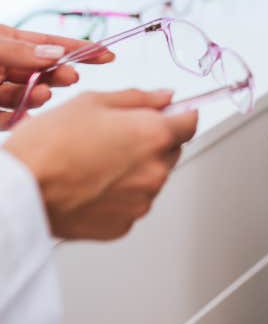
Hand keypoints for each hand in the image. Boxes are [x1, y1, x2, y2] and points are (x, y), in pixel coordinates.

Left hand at [0, 24, 114, 127]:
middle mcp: (2, 66)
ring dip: (37, 96)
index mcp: (5, 43)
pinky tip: (26, 118)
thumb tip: (57, 53)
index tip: (105, 53)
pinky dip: (16, 120)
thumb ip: (20, 51)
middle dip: (59, 75)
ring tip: (43, 95)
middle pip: (39, 71)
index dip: (77, 48)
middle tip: (72, 77)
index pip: (48, 44)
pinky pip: (4, 119)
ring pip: (23, 95)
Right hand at [4, 88, 197, 239]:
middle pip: (172, 150)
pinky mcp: (123, 225)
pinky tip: (93, 184)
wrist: (20, 191)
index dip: (180, 115)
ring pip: (152, 177)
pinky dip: (121, 193)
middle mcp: (155, 171)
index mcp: (154, 136)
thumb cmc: (49, 145)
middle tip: (117, 136)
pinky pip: (133, 202)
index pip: (191, 122)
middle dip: (154, 140)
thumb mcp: (94, 102)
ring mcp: (141, 201)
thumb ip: (140, 99)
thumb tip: (165, 98)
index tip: (169, 114)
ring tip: (98, 161)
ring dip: (137, 168)